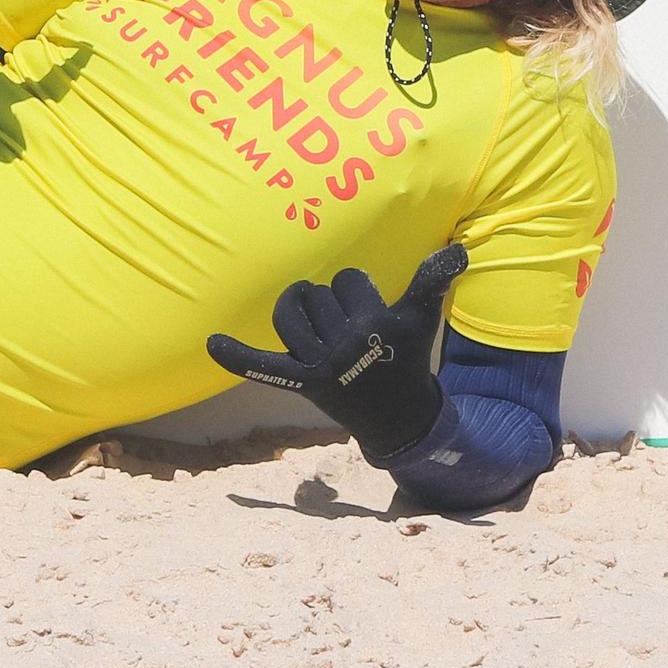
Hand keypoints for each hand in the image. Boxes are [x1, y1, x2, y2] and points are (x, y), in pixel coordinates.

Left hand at [205, 243, 466, 463]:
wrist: (397, 418)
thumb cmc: (407, 357)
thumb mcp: (423, 319)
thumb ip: (432, 281)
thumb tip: (455, 250)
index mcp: (375, 326)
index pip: (348, 280)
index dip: (355, 287)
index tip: (368, 308)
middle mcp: (345, 346)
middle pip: (318, 295)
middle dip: (331, 301)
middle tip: (348, 324)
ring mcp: (321, 366)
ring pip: (290, 316)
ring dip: (296, 310)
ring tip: (309, 314)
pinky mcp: (302, 383)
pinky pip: (265, 367)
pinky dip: (238, 356)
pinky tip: (212, 342)